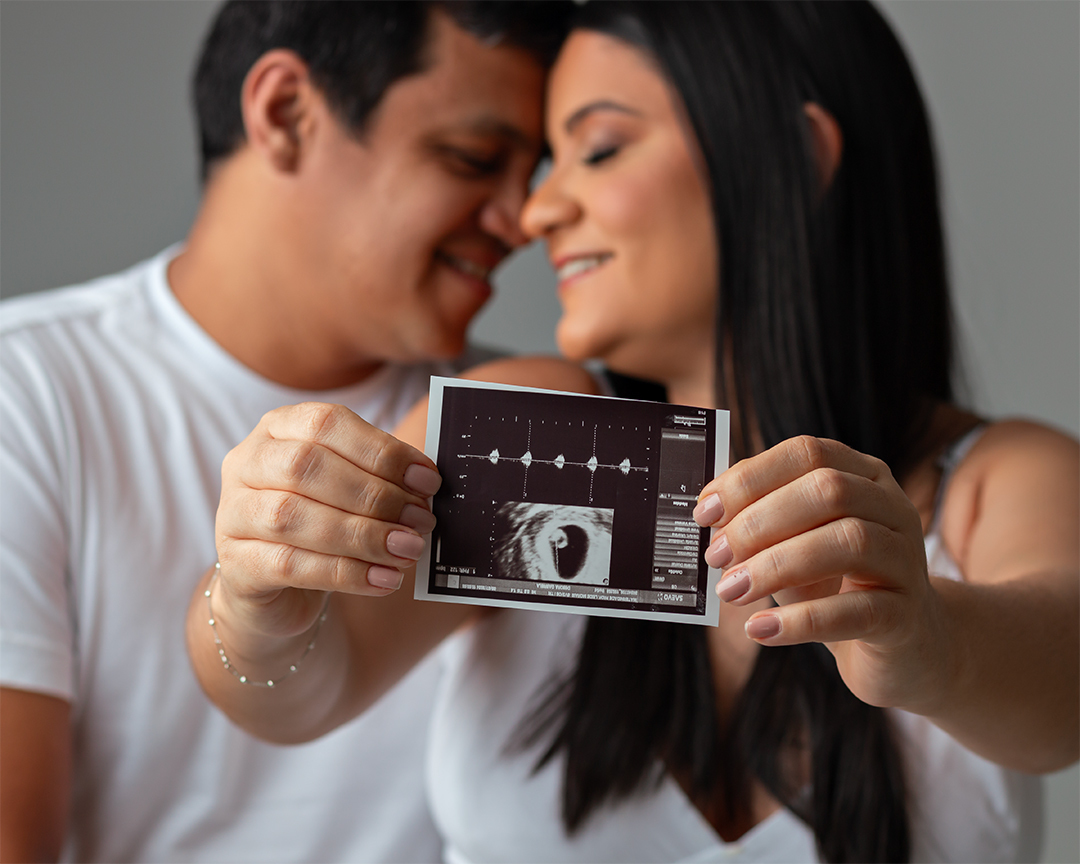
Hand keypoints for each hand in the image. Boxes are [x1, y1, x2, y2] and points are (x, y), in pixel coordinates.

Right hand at [213, 402, 440, 640]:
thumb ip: (382, 479)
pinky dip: (346, 573)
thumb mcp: (351, 492)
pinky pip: (290, 565)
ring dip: (362, 535)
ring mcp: (233, 514)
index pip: (327, 424)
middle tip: (421, 520)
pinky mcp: (236, 565)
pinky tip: (384, 579)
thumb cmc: (323, 524)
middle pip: (306, 467)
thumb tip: (426, 486)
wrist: (278, 590)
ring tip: (407, 550)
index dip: (381, 451)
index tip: (428, 480)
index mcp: (279, 428)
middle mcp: (247, 464)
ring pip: (293, 517)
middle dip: (374, 495)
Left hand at [693, 435, 947, 711]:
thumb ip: (757, 518)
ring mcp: (907, 560)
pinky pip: (857, 611)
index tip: (705, 511)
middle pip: (828, 491)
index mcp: (863, 475)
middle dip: (759, 522)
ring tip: (731, 591)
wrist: (903, 647)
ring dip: (776, 565)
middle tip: (715, 557)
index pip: (807, 454)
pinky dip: (800, 621)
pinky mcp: (906, 615)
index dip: (751, 477)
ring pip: (847, 543)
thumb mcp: (793, 542)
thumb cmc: (834, 584)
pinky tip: (760, 630)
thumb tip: (709, 512)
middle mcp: (893, 507)